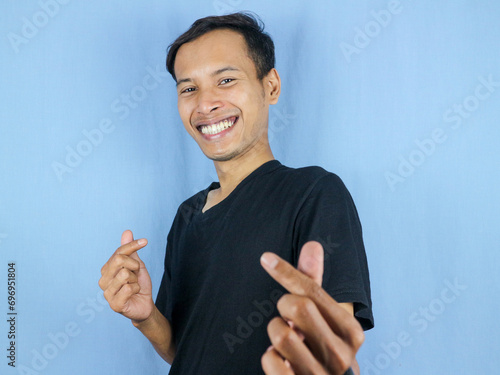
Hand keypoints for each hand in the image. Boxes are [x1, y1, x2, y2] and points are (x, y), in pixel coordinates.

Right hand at [99, 230, 153, 322]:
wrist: (145, 304)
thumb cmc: (138, 284)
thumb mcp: (136, 264)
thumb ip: (130, 250)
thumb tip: (127, 231)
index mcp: (106, 269)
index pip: (119, 251)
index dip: (133, 245)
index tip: (145, 241)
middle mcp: (103, 280)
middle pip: (119, 260)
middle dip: (134, 265)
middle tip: (136, 274)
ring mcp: (107, 293)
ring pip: (125, 274)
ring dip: (135, 280)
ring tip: (134, 286)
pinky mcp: (114, 304)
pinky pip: (129, 288)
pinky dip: (137, 289)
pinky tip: (133, 294)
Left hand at [260, 241, 363, 373]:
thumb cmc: (319, 347)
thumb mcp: (321, 316)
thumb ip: (314, 283)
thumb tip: (312, 243)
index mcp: (351, 331)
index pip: (313, 291)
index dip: (286, 272)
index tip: (266, 258)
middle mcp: (341, 355)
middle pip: (298, 306)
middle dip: (283, 306)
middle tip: (287, 317)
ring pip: (281, 334)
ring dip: (275, 332)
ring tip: (285, 342)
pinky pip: (270, 360)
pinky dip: (269, 356)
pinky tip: (281, 361)